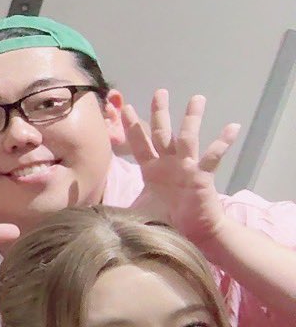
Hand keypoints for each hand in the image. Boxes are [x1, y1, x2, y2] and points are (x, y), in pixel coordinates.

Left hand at [125, 90, 238, 249]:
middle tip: (159, 91)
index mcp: (152, 170)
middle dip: (159, 112)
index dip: (131, 126)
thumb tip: (92, 213)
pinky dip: (223, 142)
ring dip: (191, 118)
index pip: (139, 143)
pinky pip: (213, 157)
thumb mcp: (137, 210)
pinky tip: (233, 126)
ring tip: (197, 98)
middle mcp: (168, 163)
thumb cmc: (166, 221)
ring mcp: (187, 167)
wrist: (193, 234)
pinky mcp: (202, 176)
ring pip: (187, 138)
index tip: (124, 107)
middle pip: (162, 132)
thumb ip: (118, 207)